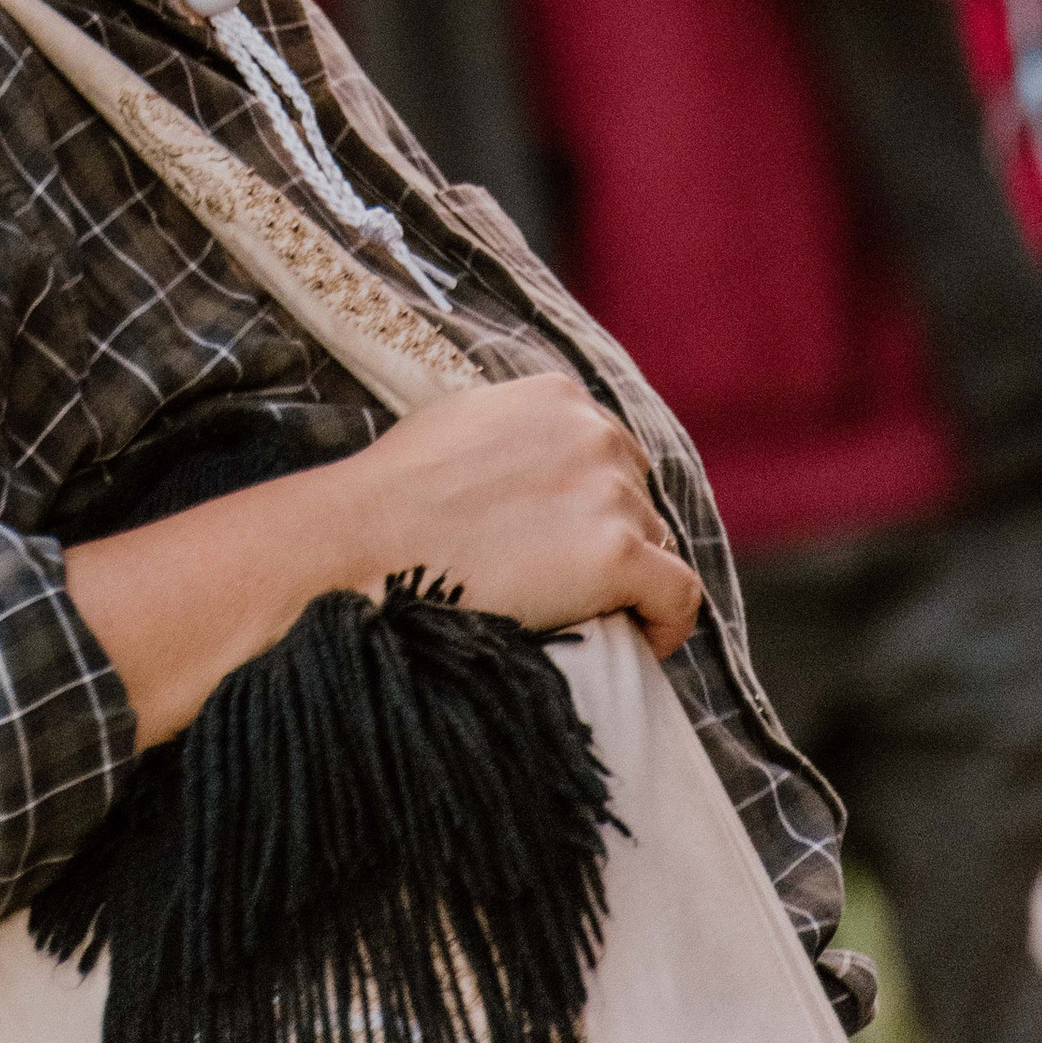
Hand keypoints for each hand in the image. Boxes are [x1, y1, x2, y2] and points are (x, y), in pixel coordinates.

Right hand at [67, 374, 699, 747]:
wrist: (364, 544)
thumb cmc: (390, 497)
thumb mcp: (455, 428)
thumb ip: (511, 433)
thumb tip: (526, 465)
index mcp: (557, 397)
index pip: (610, 453)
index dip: (594, 503)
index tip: (570, 543)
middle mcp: (594, 432)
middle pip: (637, 498)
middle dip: (613, 540)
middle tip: (569, 589)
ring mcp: (609, 493)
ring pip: (656, 547)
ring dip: (630, 584)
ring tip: (587, 620)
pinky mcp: (618, 554)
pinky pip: (678, 597)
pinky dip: (666, 625)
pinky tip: (639, 645)